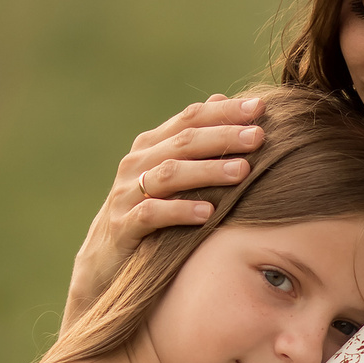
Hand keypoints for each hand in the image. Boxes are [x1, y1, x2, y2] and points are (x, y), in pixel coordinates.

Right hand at [67, 95, 265, 324]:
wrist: (104, 264)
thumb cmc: (148, 215)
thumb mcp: (169, 176)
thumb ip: (192, 140)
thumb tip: (221, 98)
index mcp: (150, 147)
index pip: (190, 119)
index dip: (224, 112)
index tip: (259, 107)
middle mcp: (136, 165)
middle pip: (183, 142)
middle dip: (223, 137)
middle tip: (258, 137)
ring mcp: (126, 195)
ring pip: (169, 174)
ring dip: (207, 171)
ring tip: (242, 172)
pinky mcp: (123, 228)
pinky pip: (152, 214)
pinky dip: (180, 211)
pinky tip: (208, 212)